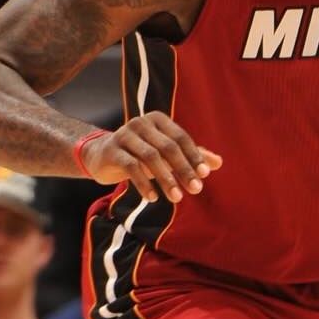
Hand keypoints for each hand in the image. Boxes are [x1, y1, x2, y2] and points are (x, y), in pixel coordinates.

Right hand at [80, 114, 222, 203]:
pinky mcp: (111, 150)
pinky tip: (153, 198)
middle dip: (184, 169)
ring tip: (177, 197)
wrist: (100, 156)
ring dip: (166, 179)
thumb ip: (191, 156)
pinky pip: (131, 167)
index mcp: (158, 119)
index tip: (205, 175)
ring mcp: (124, 134)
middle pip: (168, 147)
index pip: (181, 138)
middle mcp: (141, 123)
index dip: (194, 156)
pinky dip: (144, 184)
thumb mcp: (165, 154)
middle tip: (196, 189)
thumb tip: (219, 163)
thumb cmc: (140, 153)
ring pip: (150, 157)